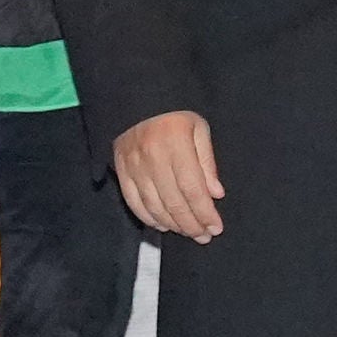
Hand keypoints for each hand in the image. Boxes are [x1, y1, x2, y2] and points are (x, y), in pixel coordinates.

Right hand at [114, 109, 224, 241]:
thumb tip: (216, 194)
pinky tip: (163, 225)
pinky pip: (134, 202)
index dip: (205, 212)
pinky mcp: (121, 171)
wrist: (136, 100)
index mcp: (176, 144)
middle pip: (174, 202)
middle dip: (191, 224)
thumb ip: (207, 162)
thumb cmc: (174, 116)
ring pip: (154, 206)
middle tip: (204, 236)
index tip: (216, 227)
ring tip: (188, 232)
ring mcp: (134, 166)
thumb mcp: (198, 128)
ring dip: (173, 225)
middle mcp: (153, 158)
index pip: (192, 188)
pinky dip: (149, 218)